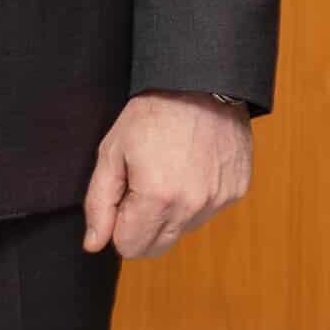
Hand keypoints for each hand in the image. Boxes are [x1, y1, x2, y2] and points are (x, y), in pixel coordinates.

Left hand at [80, 92, 250, 258]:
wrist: (200, 82)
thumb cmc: (153, 113)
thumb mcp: (111, 151)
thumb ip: (99, 203)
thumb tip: (93, 244)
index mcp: (157, 197)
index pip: (129, 247)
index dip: (118, 225)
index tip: (122, 196)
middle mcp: (191, 206)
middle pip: (157, 247)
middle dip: (142, 226)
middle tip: (141, 186)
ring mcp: (218, 200)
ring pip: (182, 230)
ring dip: (170, 213)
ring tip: (168, 170)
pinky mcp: (236, 191)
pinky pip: (207, 212)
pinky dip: (195, 199)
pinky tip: (190, 167)